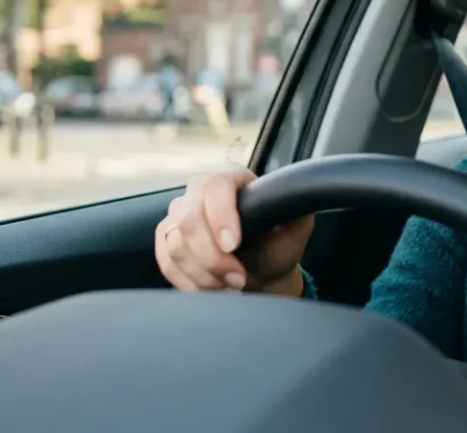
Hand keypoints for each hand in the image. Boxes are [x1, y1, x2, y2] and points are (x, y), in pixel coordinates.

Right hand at [155, 169, 314, 295]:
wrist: (260, 269)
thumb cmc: (276, 245)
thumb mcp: (294, 229)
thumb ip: (296, 212)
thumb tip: (300, 202)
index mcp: (232, 177)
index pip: (216, 186)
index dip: (221, 216)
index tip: (233, 246)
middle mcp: (200, 189)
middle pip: (189, 219)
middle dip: (213, 258)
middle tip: (239, 279)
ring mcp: (179, 213)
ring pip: (177, 245)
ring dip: (204, 274)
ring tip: (232, 287)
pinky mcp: (166, 237)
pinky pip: (167, 262)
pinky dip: (188, 281)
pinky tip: (211, 289)